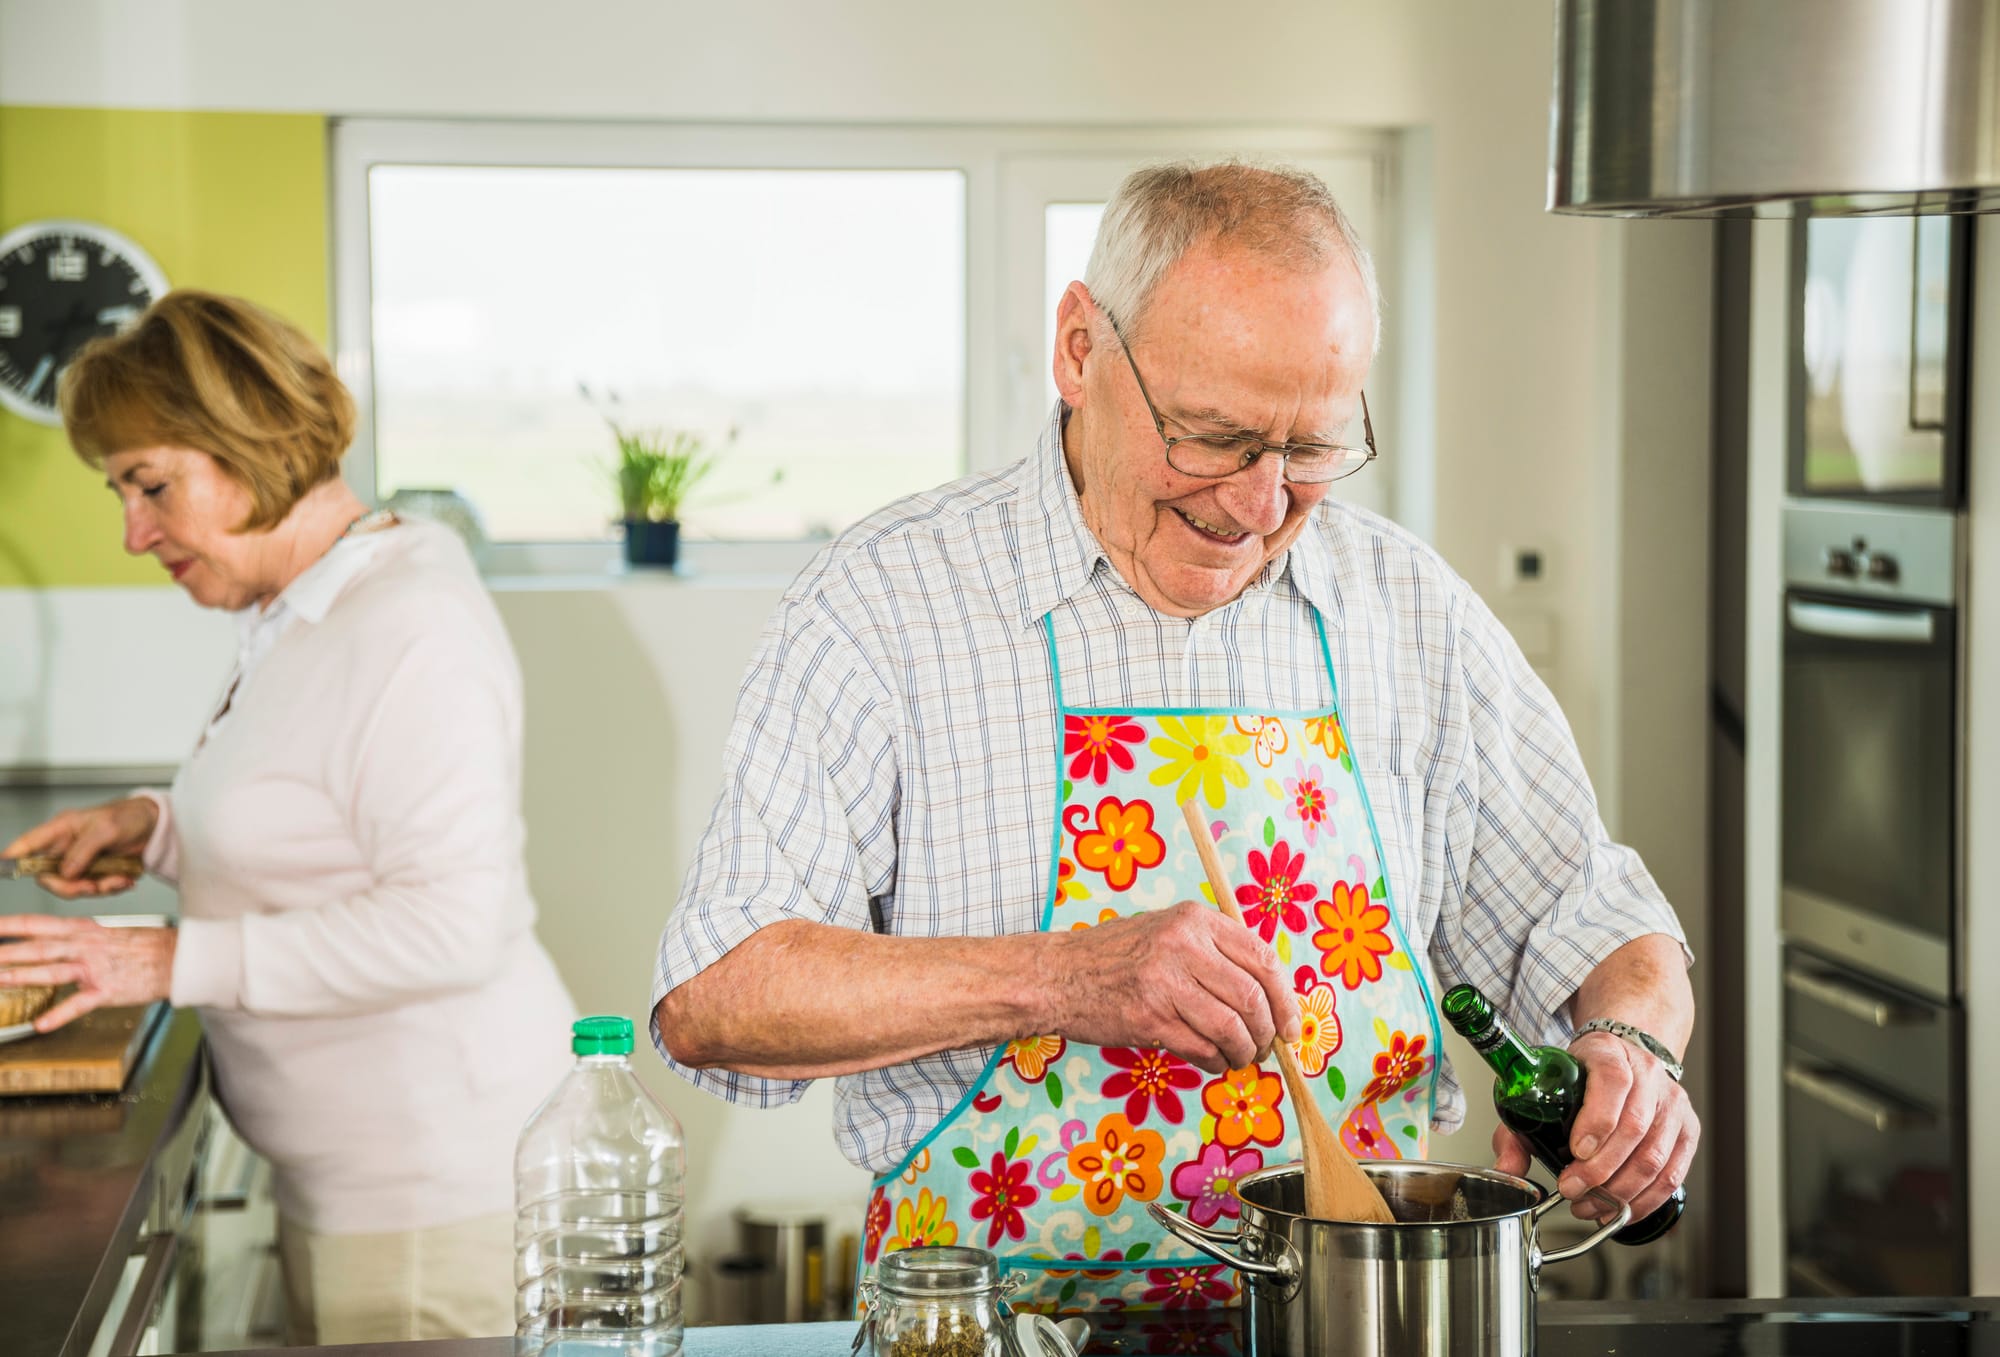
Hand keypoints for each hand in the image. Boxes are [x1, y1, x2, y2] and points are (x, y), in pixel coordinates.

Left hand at [0, 917, 175, 1030]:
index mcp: (84, 930)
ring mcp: (95, 969)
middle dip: (6, 952)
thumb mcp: (108, 933)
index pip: (38, 924)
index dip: (9, 925)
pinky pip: (79, 1004)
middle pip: (38, 948)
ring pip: (53, 971)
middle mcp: (85, 947)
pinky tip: (41, 1023)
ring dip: (23, 975)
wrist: (179, 958)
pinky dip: (59, 1014)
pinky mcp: (107, 991)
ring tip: (0, 979)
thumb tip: (51, 941)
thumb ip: (78, 938)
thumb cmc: (147, 947)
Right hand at [3, 797, 158, 898]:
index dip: (13, 856)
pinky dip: (111, 888)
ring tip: (118, 879)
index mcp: (62, 829)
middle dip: (69, 886)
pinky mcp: (97, 873)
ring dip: (96, 888)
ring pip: (73, 887)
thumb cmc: (130, 816)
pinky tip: (125, 879)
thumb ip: (83, 850)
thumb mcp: (107, 829)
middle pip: (48, 876)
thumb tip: (65, 872)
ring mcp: (81, 862)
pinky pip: (95, 889)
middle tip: (91, 885)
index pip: (29, 844)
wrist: (157, 827)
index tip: (4, 866)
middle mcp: (67, 848)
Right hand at [1045, 901, 1298, 1073]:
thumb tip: (1267, 994)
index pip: (1264, 959)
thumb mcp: (1166, 931)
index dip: (1286, 1000)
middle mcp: (1184, 945)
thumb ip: (1213, 952)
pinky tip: (1213, 1062)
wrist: (1057, 975)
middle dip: (1268, 1033)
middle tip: (1266, 1048)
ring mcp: (1165, 982)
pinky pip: (1203, 1049)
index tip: (1291, 1026)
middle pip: (1253, 998)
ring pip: (1232, 1028)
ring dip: (1244, 1052)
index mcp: (1195, 920)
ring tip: (1239, 1059)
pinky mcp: (1149, 1018)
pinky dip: (1216, 1062)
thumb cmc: (1113, 957)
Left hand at [1499, 1031, 1696, 1224]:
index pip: (1613, 1083)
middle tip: (1572, 1190)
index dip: (1596, 1121)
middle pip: (1634, 1128)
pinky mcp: (1688, 1130)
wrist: (1624, 1059)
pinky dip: (1645, 1200)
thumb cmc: (1581, 1077)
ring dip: (1620, 1192)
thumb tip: (1507, 1170)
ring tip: (1589, 1205)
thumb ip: (1519, 1129)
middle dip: (1600, 1171)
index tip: (1576, 1152)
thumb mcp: (1545, 1087)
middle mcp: (1648, 1075)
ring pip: (1655, 1157)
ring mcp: (1673, 1103)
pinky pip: (1673, 1175)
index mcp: (1609, 1054)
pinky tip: (1619, 1210)